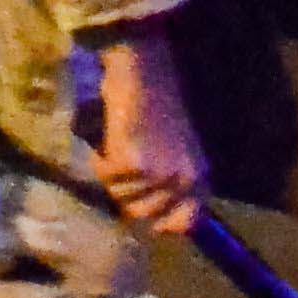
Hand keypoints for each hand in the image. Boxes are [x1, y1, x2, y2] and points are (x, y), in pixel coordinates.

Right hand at [90, 27, 207, 236]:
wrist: (144, 74)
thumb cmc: (158, 107)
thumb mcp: (177, 150)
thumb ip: (173, 182)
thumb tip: (160, 221)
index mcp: (198, 177)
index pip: (185, 222)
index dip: (161, 223)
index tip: (144, 212)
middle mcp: (182, 179)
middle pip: (145, 215)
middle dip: (127, 196)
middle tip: (122, 171)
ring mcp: (158, 173)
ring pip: (121, 198)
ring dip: (112, 178)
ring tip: (116, 149)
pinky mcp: (133, 163)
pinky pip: (106, 177)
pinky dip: (99, 161)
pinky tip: (106, 143)